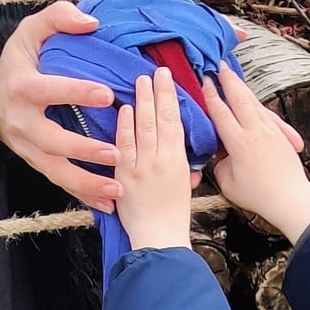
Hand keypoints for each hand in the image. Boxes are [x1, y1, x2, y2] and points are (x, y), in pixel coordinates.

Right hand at [0, 1, 119, 211]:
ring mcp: (24, 146)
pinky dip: (81, 194)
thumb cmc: (20, 56)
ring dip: (85, 183)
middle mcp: (19, 121)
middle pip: (50, 141)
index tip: (107, 95)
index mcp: (20, 86)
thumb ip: (59, 17)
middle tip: (116, 153)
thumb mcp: (31, 29)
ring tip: (116, 190)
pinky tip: (106, 205)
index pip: (48, 90)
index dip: (76, 92)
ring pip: (53, 170)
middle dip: (83, 150)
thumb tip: (91, 22)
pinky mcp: (33, 160)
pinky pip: (57, 180)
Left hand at [114, 65, 195, 251]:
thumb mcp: (184, 186)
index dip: (171, 98)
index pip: (175, 122)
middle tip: (156, 71)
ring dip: (142, 102)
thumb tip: (179, 150)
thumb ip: (182, 165)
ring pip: (143, 128)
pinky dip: (124, 126)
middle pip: (160, 119)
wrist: (160, 239)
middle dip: (158, 92)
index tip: (168, 79)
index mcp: (179, 161)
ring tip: (140, 81)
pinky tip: (125, 109)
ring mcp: (142, 166)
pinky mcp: (124, 176)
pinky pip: (124, 146)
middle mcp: (162, 159)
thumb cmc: (173, 217)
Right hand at [204, 65, 309, 245]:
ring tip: (234, 77)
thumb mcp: (228, 183)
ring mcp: (270, 131)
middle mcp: (255, 132)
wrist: (290, 199)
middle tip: (220, 65)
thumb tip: (221, 155)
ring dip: (242, 88)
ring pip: (254, 103)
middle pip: (239, 98)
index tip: (205, 81)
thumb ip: (221, 164)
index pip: (221, 113)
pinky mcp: (280, 136)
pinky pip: (267, 114)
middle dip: (228, 80)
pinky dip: (257, 103)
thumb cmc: (258, 196)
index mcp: (238, 143)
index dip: (211, 95)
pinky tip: (253, 100)